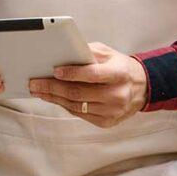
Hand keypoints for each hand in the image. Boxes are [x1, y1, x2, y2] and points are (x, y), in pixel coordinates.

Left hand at [28, 42, 148, 127]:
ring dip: (54, 98)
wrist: (141, 88)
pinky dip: (64, 105)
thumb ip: (86, 53)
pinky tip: (53, 98)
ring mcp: (112, 111)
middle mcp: (117, 95)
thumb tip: (61, 55)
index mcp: (119, 74)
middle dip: (52, 87)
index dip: (71, 73)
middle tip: (35, 83)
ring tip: (39, 91)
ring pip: (76, 106)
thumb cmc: (119, 67)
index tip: (54, 70)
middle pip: (78, 93)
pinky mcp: (107, 122)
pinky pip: (80, 114)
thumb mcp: (107, 53)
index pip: (92, 74)